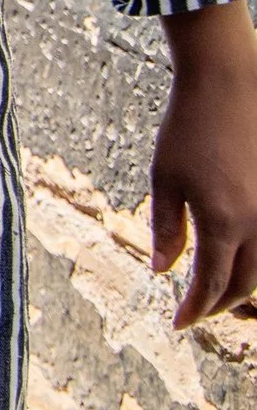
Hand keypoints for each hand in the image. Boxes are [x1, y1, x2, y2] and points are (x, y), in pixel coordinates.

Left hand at [153, 1, 256, 326]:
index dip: (196, 310)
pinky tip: (237, 259)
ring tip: (214, 291)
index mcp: (223, 222)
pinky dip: (256, 261)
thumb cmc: (188, 129)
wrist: (228, 85)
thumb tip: (161, 271)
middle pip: (244, 285)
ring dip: (242, 287)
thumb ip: (165, 229)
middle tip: (196, 313)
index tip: (179, 324)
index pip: (211, 284)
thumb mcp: (164, 179)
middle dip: (219, 305)